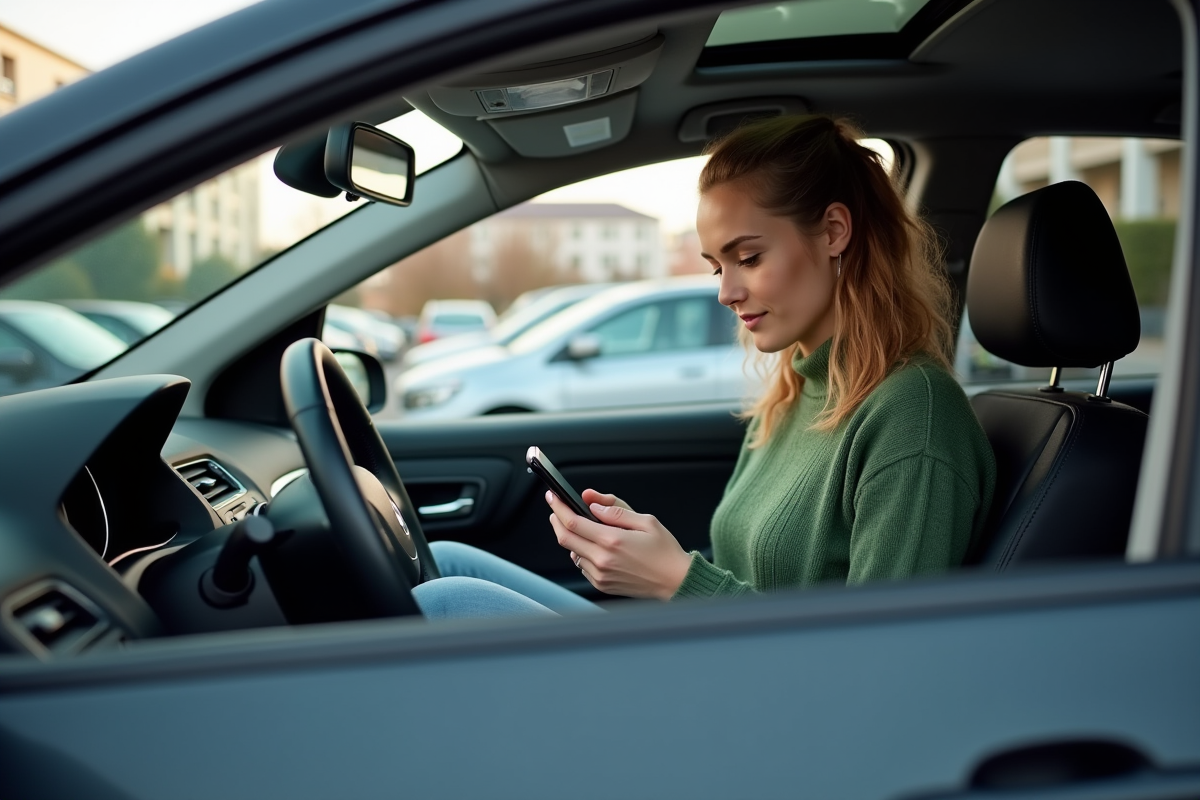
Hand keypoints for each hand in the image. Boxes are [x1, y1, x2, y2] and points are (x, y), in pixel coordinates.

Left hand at [546, 488, 691, 600]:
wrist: (675, 581)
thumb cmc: (664, 551)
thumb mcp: (646, 521)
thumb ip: (616, 510)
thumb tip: (592, 502)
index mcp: (612, 541)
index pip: (573, 522)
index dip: (559, 507)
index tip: (553, 497)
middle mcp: (602, 560)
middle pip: (565, 538)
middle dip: (557, 520)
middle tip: (557, 509)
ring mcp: (600, 575)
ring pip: (572, 552)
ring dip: (571, 538)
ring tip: (581, 527)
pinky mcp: (601, 585)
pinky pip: (581, 566)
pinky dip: (581, 553)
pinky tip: (593, 546)